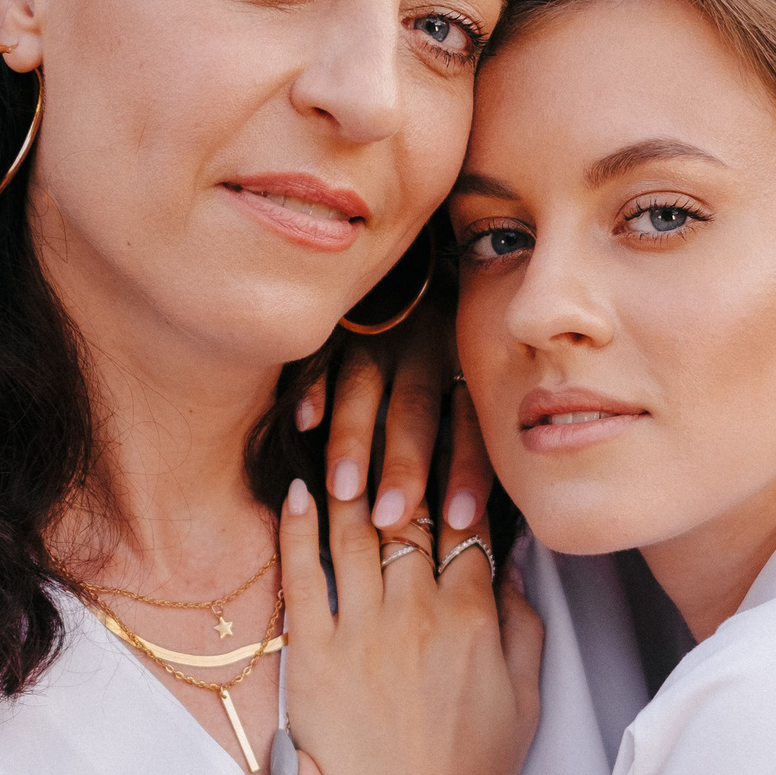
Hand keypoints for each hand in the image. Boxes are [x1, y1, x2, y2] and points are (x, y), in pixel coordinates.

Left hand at [278, 443, 542, 774]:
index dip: (461, 468)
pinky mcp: (313, 654)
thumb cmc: (469, 768)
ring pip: (355, 530)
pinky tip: (300, 492)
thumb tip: (511, 563)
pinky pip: (302, 575)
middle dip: (404, 454)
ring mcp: (362, 630)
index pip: (467, 518)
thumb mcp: (525, 697)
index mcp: (473, 616)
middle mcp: (417, 611)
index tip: (455, 427)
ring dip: (350, 476)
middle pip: (410, 509)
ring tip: (341, 435)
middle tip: (395, 407)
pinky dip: (299, 528)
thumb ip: (521, 622)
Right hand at [297, 293, 495, 536]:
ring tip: (344, 491)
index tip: (458, 520)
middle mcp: (424, 345)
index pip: (469, 420)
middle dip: (405, 465)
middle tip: (391, 519)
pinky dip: (313, 388)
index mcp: (462, 360)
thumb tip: (470, 512)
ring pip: (365, 387)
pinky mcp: (337, 321)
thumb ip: (468, 421)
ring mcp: (376, 330)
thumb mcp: (468, 361)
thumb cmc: (444, 331)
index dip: (466, 469)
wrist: (408, 254)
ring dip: (354, 439)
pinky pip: (322, 354)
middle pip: (416, 410)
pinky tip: (305, 423)